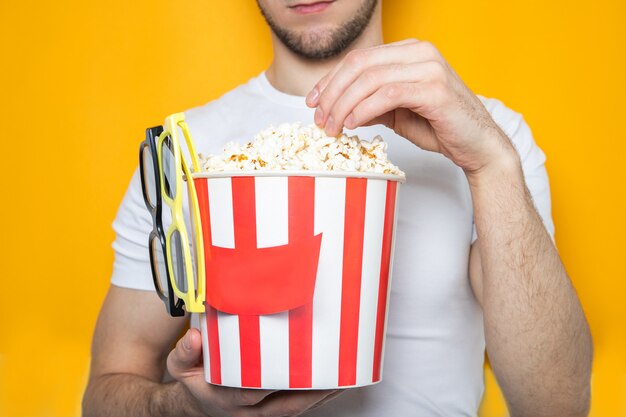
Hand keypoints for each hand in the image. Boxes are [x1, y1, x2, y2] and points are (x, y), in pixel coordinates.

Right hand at [167, 328, 341, 416]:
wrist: (196, 405)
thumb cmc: (194, 382)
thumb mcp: (180, 367)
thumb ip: (184, 353)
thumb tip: (194, 338)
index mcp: (226, 398)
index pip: (254, 391)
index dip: (276, 381)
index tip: (297, 368)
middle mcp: (248, 411)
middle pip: (286, 405)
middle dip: (313, 392)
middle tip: (337, 374)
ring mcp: (261, 415)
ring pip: (296, 409)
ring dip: (320, 397)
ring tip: (345, 378)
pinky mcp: (270, 413)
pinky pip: (297, 408)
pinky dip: (316, 399)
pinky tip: (333, 386)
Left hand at [306, 39, 517, 175]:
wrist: (477, 146)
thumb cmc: (441, 127)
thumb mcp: (396, 113)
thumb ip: (370, 103)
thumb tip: (337, 106)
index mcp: (409, 52)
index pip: (359, 59)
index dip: (330, 80)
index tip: (313, 103)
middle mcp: (419, 52)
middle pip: (359, 64)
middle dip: (332, 93)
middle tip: (320, 120)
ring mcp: (429, 67)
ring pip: (369, 79)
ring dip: (343, 105)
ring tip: (333, 128)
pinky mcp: (435, 88)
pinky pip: (387, 94)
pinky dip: (363, 109)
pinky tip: (353, 124)